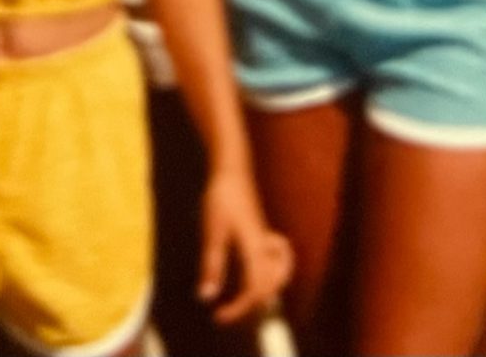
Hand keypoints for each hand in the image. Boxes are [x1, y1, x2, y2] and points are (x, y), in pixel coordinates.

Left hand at [198, 168, 292, 324]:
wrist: (232, 168)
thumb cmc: (221, 197)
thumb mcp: (213, 232)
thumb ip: (212, 264)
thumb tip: (206, 297)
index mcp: (254, 250)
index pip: (255, 290)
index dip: (238, 309)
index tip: (218, 316)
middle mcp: (265, 248)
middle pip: (271, 286)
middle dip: (252, 304)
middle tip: (228, 311)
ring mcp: (266, 240)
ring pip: (279, 273)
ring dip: (265, 289)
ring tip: (244, 297)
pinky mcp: (262, 234)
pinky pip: (276, 260)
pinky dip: (271, 271)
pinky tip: (253, 269)